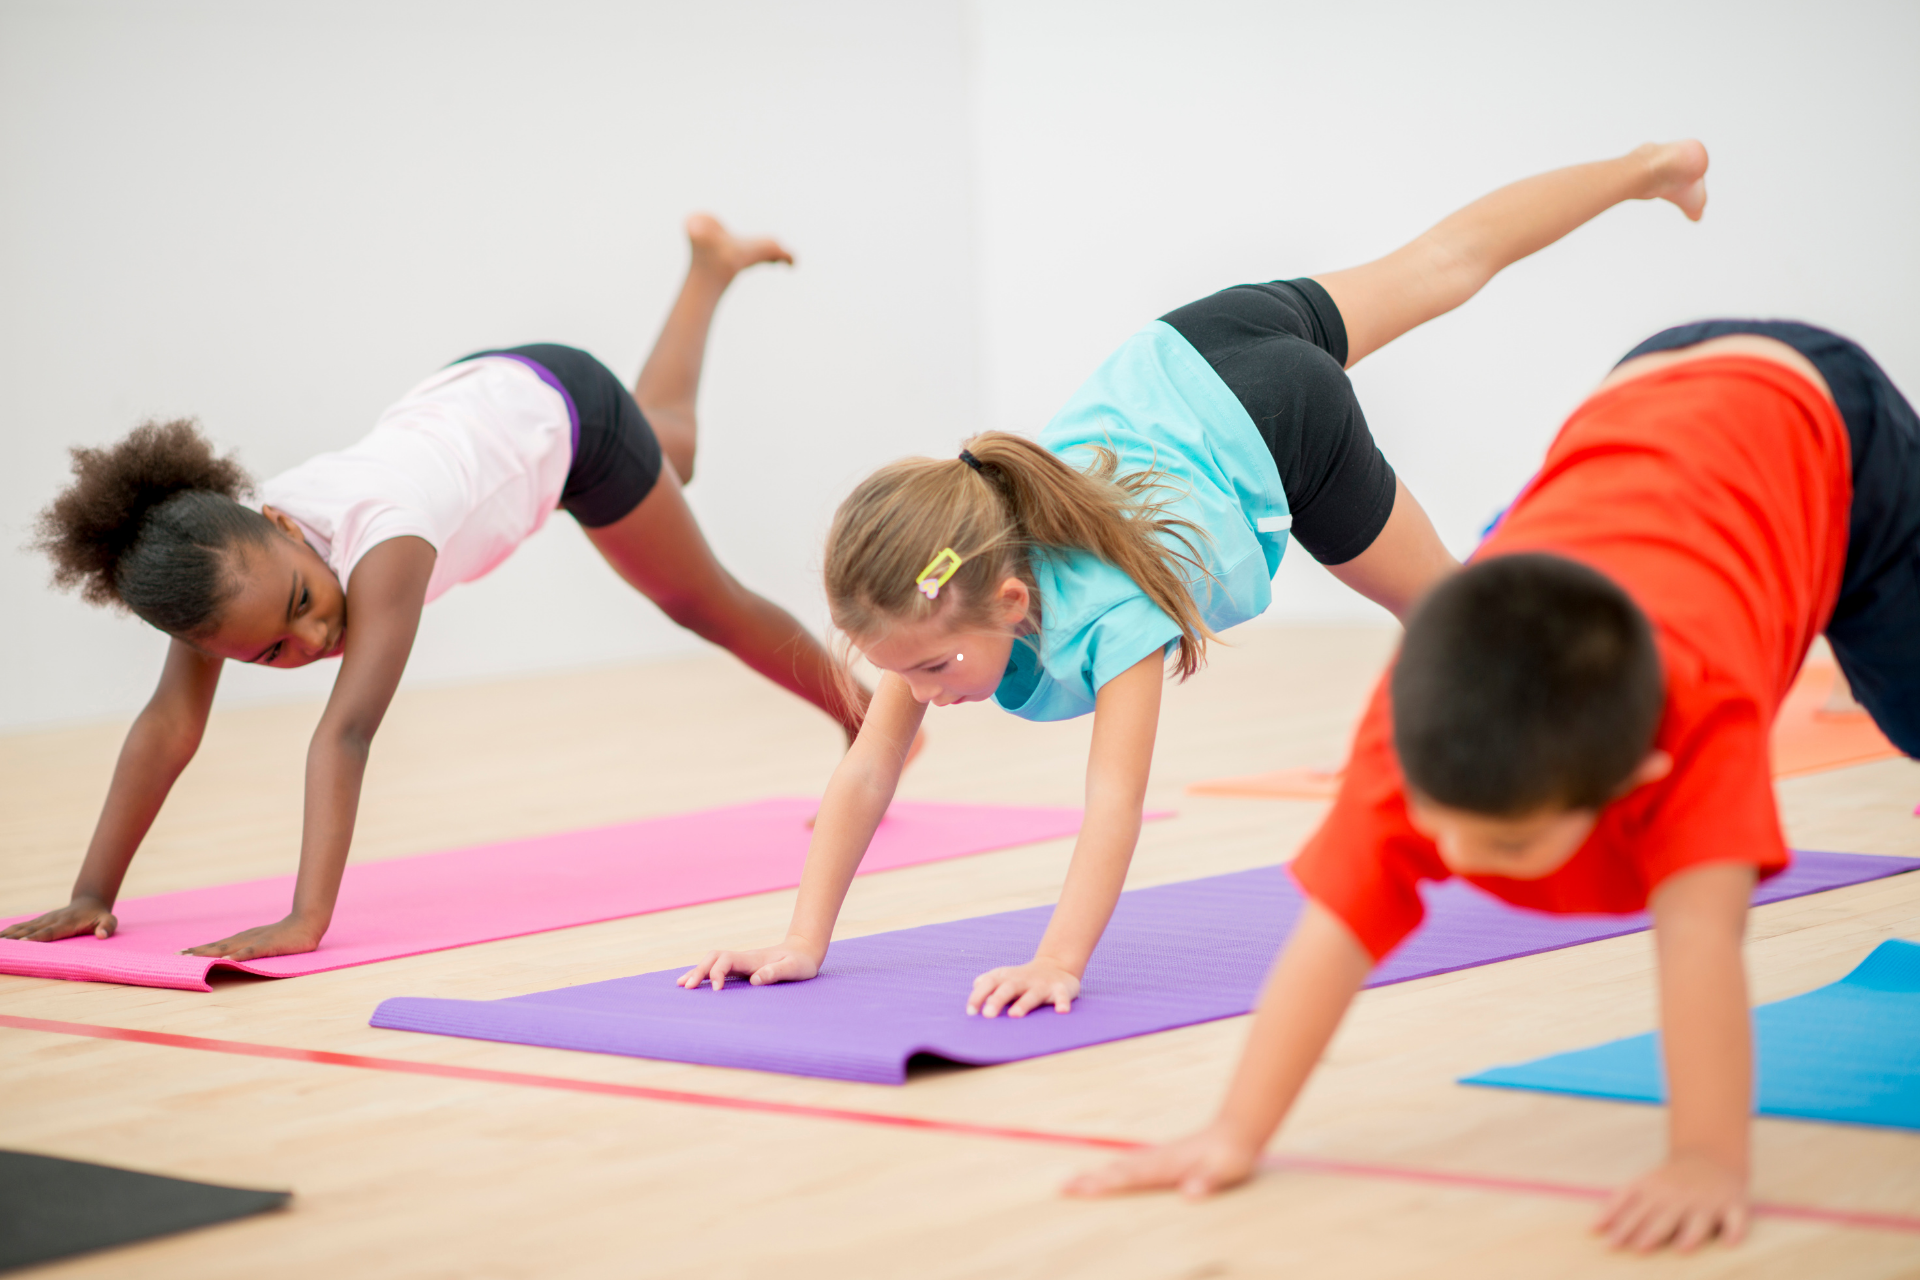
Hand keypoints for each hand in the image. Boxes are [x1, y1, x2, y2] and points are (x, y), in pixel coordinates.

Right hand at [1, 897, 117, 942]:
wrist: (89, 902)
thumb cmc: (99, 916)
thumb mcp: (109, 920)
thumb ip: (108, 927)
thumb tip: (102, 935)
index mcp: (67, 922)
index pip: (50, 932)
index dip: (38, 938)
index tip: (24, 943)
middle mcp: (52, 920)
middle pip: (32, 931)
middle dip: (16, 939)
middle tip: (3, 946)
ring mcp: (44, 919)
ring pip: (23, 928)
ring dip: (9, 935)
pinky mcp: (39, 921)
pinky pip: (22, 926)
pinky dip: (9, 931)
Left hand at [181, 916, 323, 960]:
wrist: (307, 923)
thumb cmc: (285, 936)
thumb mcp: (263, 943)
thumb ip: (248, 951)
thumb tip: (230, 960)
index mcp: (243, 939)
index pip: (216, 945)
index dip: (198, 950)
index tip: (179, 954)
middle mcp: (245, 939)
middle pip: (216, 946)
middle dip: (197, 952)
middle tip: (177, 957)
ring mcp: (256, 941)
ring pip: (228, 948)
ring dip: (209, 953)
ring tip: (193, 959)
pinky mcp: (269, 945)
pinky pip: (251, 952)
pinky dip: (238, 956)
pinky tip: (227, 961)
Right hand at [678, 940, 821, 990]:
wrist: (804, 951)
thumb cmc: (801, 963)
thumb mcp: (794, 968)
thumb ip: (776, 972)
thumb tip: (755, 980)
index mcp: (753, 959)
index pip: (726, 960)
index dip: (717, 973)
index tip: (716, 991)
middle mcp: (743, 958)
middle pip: (714, 957)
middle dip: (699, 971)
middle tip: (686, 988)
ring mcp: (741, 962)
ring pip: (712, 961)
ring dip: (697, 972)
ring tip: (680, 985)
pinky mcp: (741, 968)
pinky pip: (718, 968)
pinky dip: (704, 974)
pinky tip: (694, 983)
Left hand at [967, 959, 1080, 1016]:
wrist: (1056, 965)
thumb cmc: (1023, 978)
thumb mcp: (1004, 977)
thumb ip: (987, 984)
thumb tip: (975, 987)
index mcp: (1007, 977)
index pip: (989, 983)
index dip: (978, 996)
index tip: (971, 1012)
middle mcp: (1023, 980)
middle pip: (1008, 989)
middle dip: (997, 1000)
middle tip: (988, 1015)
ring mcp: (1042, 984)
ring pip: (1032, 994)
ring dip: (1024, 1004)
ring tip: (1014, 1014)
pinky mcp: (1060, 989)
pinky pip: (1062, 996)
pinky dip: (1062, 1002)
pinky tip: (1061, 1011)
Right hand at [1062, 1123, 1260, 1198]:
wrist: (1236, 1131)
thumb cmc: (1232, 1155)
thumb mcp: (1227, 1170)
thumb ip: (1207, 1181)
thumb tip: (1188, 1194)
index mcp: (1168, 1165)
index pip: (1132, 1176)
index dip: (1108, 1183)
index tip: (1084, 1189)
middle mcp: (1157, 1159)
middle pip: (1117, 1170)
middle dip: (1089, 1179)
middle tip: (1062, 1187)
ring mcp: (1157, 1157)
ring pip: (1120, 1166)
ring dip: (1095, 1175)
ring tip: (1071, 1182)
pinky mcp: (1160, 1159)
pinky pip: (1129, 1166)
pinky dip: (1110, 1172)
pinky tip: (1103, 1176)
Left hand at [1597, 1152, 1748, 1251]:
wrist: (1711, 1157)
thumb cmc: (1669, 1180)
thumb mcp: (1641, 1185)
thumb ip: (1617, 1206)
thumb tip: (1591, 1229)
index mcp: (1656, 1189)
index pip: (1636, 1208)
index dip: (1622, 1225)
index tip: (1607, 1243)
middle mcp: (1681, 1196)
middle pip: (1664, 1216)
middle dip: (1650, 1232)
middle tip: (1637, 1248)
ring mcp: (1708, 1201)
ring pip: (1699, 1220)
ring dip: (1690, 1233)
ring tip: (1681, 1249)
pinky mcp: (1734, 1205)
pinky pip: (1736, 1219)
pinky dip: (1735, 1231)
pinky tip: (1729, 1243)